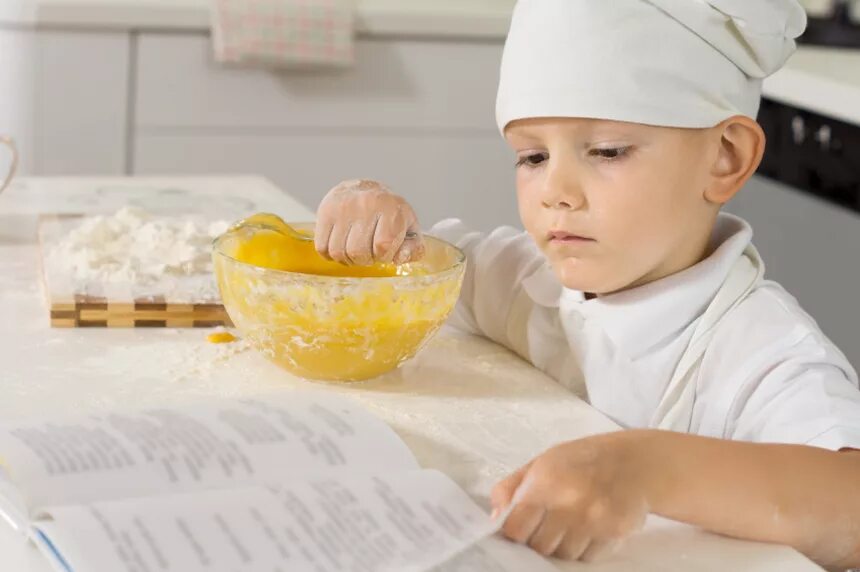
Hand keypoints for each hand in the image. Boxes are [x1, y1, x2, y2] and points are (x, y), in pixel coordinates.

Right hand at [314, 179, 424, 265]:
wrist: (364, 188)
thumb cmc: (389, 214)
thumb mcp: (410, 229)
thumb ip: (414, 249)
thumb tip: (400, 258)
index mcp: (391, 209)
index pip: (383, 245)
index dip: (384, 257)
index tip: (385, 252)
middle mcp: (365, 205)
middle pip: (358, 252)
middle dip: (365, 260)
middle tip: (369, 252)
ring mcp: (343, 208)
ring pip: (338, 251)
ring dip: (348, 259)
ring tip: (356, 250)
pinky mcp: (326, 211)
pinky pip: (322, 247)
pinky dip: (331, 254)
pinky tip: (342, 246)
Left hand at [490, 432, 648, 561]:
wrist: (634, 462)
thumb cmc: (581, 461)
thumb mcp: (541, 462)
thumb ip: (512, 488)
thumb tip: (494, 518)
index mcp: (546, 481)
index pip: (515, 528)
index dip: (514, 532)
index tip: (519, 528)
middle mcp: (570, 502)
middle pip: (539, 547)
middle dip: (539, 539)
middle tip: (548, 523)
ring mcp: (595, 521)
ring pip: (563, 555)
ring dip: (562, 545)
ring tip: (571, 522)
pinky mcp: (615, 534)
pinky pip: (588, 558)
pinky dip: (585, 548)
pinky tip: (590, 527)